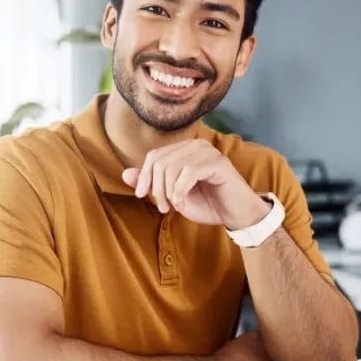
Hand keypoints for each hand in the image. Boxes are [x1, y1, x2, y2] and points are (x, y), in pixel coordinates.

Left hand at [121, 140, 270, 228]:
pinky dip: (180, 191)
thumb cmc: (207, 204)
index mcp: (185, 150)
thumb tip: (125, 174)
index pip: (154, 156)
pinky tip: (183, 203)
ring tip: (175, 207)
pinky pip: (188, 172)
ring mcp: (208, 152)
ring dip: (168, 191)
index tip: (141, 196)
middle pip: (161, 161)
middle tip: (164, 208)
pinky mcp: (218, 162)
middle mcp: (196, 145)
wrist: (235, 215)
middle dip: (156, 188)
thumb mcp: (173, 196)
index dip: (144, 176)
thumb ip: (151, 184)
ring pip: (172, 166)